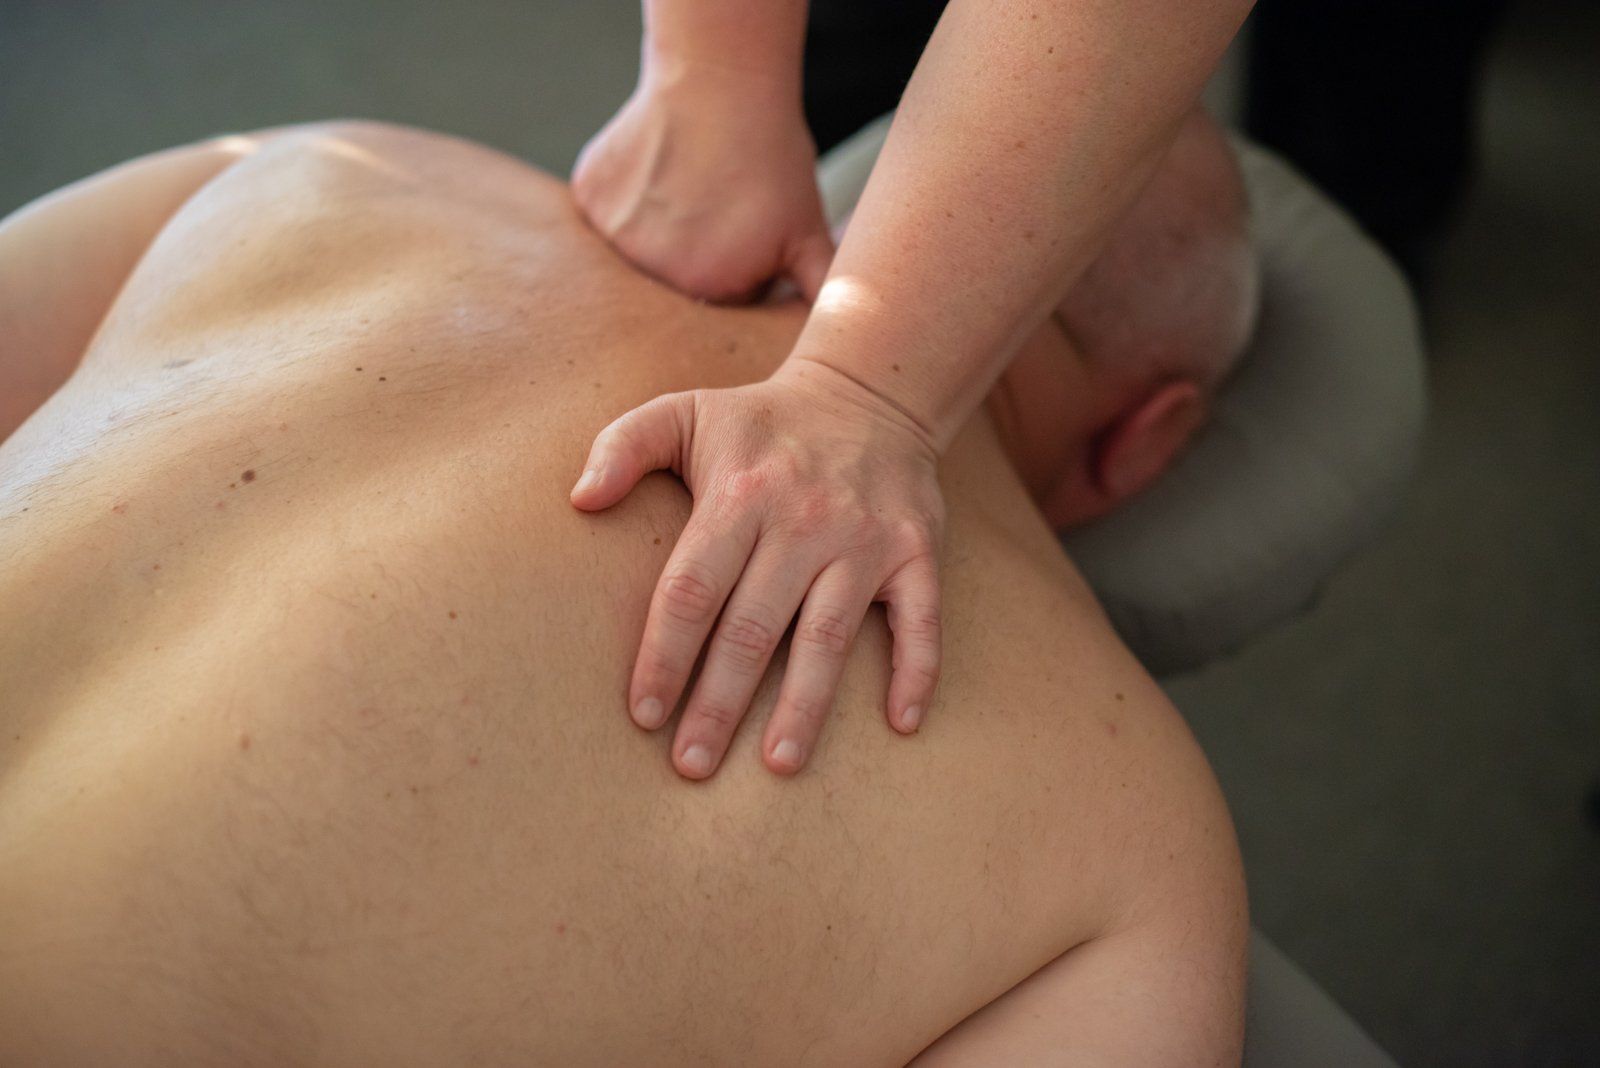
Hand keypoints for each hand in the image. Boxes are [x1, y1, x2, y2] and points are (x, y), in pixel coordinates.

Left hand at [569, 358, 944, 778]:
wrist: (869, 393)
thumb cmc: (760, 423)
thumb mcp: (685, 411)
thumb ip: (622, 445)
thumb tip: (579, 500)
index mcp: (741, 493)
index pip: (692, 588)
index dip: (664, 654)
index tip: (644, 715)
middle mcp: (805, 520)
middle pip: (753, 627)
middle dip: (719, 703)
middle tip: (691, 765)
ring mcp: (865, 540)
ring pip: (828, 637)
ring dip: (804, 706)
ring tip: (778, 765)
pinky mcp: (917, 552)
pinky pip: (921, 620)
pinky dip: (915, 671)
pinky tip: (900, 723)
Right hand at [571, 74, 834, 302]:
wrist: (720, 81)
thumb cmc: (771, 156)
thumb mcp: (808, 231)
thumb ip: (823, 292)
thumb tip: (843, 338)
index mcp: (709, 289)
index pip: (722, 301)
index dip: (741, 266)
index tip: (748, 227)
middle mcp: (655, 274)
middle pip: (678, 282)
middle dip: (699, 253)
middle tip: (718, 203)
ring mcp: (614, 237)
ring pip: (640, 250)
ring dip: (661, 227)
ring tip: (690, 184)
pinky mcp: (589, 201)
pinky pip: (606, 216)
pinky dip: (627, 199)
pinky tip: (656, 169)